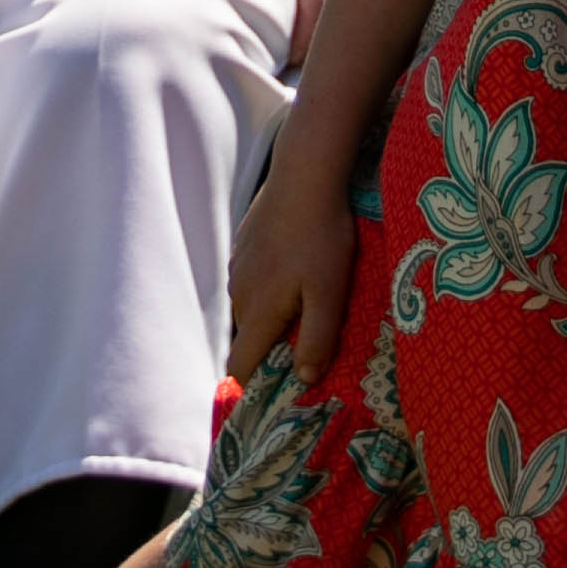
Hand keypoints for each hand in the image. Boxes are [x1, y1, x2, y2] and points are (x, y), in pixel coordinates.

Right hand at [227, 146, 358, 385]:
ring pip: (249, 309)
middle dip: (270, 349)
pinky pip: (252, 282)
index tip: (277, 390)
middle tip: (307, 342)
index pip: (239, 366)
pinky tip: (296, 270)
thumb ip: (317, 340)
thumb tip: (304, 380)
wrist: (304, 176)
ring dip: (271, 316)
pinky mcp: (243, 247)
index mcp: (257, 313)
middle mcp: (239, 295)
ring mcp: (237, 269)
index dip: (253, 385)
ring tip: (307, 302)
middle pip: (247, 339)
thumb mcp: (329, 293)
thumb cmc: (321, 238)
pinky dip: (269, 288)